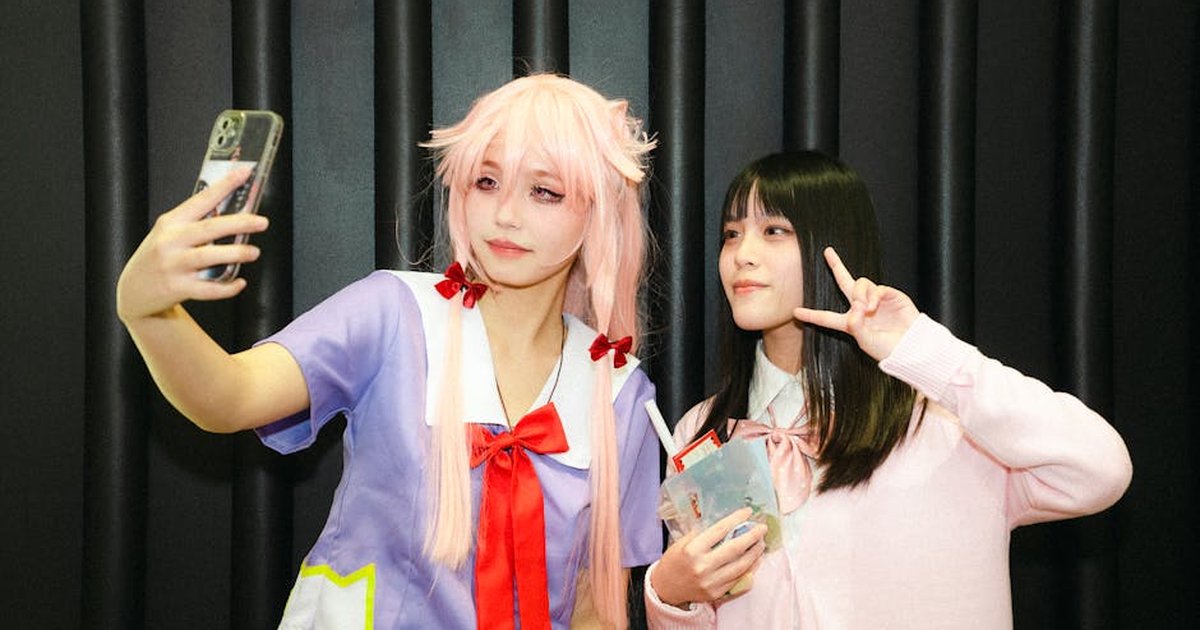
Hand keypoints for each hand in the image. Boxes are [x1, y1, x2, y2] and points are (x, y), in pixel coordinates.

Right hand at [116, 167, 268, 321]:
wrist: (133, 291)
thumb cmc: (157, 258)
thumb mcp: (168, 234)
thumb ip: (194, 224)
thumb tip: (233, 213)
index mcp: (171, 223)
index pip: (202, 199)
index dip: (224, 186)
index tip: (244, 174)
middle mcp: (170, 242)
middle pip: (209, 228)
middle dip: (239, 223)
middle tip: (261, 222)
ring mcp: (173, 265)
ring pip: (208, 257)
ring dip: (235, 253)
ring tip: (254, 251)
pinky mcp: (177, 288)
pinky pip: (208, 289)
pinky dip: (226, 287)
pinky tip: (239, 282)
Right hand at [650, 508, 765, 607]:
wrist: (665, 589)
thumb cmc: (673, 561)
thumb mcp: (682, 542)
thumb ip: (703, 534)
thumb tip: (727, 523)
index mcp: (692, 550)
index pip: (720, 530)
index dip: (736, 519)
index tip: (747, 512)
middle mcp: (703, 566)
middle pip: (735, 548)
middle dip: (752, 536)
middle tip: (762, 528)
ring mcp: (711, 582)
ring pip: (742, 566)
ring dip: (755, 553)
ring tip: (761, 542)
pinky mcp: (717, 594)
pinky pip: (739, 580)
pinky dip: (750, 568)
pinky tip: (755, 560)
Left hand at [792, 247, 918, 360]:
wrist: (912, 345)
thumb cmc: (889, 348)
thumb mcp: (866, 341)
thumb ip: (856, 325)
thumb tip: (854, 306)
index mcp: (851, 323)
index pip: (827, 317)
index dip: (812, 315)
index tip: (795, 312)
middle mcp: (860, 308)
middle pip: (845, 283)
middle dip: (837, 266)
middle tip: (827, 252)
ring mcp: (875, 300)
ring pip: (860, 284)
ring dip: (860, 295)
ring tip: (867, 310)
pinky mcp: (889, 295)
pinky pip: (876, 287)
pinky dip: (873, 295)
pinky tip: (874, 306)